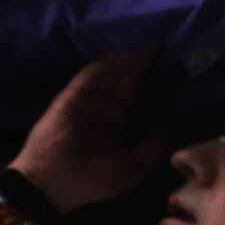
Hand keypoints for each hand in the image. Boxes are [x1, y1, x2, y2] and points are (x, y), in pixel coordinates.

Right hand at [9, 53, 165, 211]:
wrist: (54, 186)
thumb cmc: (93, 181)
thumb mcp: (134, 167)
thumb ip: (152, 146)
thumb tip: (170, 125)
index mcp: (115, 121)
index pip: (135, 92)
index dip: (150, 77)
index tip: (170, 60)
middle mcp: (102, 107)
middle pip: (124, 77)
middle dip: (141, 61)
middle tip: (160, 38)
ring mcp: (87, 99)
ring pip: (110, 72)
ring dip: (127, 57)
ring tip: (147, 37)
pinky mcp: (72, 97)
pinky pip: (91, 75)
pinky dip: (106, 62)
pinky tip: (123, 48)